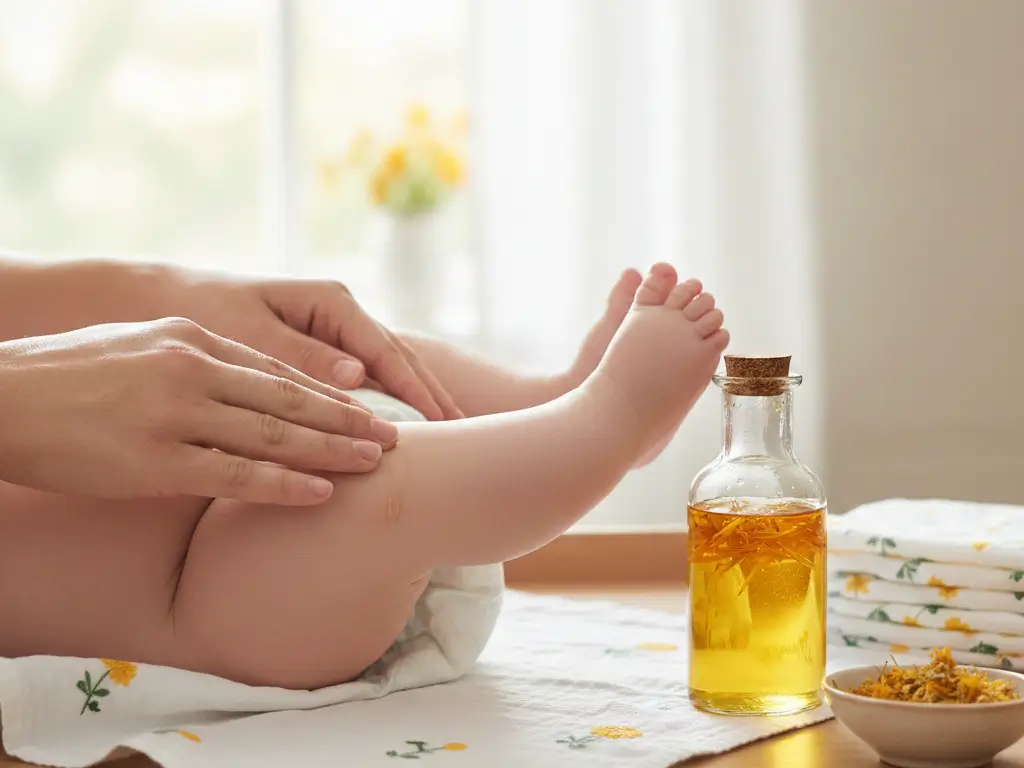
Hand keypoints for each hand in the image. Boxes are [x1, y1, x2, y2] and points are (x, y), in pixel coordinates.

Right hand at [0, 318, 400, 505]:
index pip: (278, 370)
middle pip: (290, 399)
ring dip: (333, 450)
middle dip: (349, 418)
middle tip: (395, 436)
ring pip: (274, 434)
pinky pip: (236, 474)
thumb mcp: (142, 348)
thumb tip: (246, 388)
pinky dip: (284, 483)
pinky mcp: (155, 460)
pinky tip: (321, 491)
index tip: (368, 405)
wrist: (1, 398)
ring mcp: (176, 414)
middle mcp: (193, 370)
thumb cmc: (70, 375)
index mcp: (193, 341)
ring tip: (377, 462)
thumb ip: (198, 363)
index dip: (329, 392)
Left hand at [164, 270, 462, 420]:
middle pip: (400, 361)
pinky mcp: (321, 351)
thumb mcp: (247, 332)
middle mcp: (340, 314)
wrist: (161, 298)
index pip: (388, 353)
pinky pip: (365, 380)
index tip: (445, 424)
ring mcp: (334, 332)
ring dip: (418, 401)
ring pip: (389, 371)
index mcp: (330, 302)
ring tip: (451, 435)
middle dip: (433, 397)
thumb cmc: (201, 310)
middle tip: (466, 437)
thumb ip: (301, 356)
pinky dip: (389, 402)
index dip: (418, 391)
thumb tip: (358, 379)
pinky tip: (407, 426)